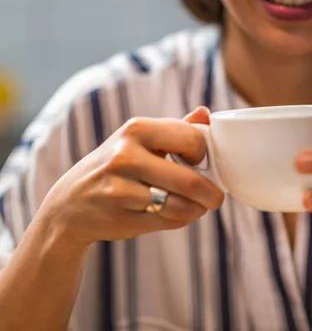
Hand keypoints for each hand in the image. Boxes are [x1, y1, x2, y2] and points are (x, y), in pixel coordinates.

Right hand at [39, 107, 223, 248]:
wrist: (71, 203)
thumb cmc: (117, 166)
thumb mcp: (140, 140)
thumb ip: (176, 128)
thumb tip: (206, 113)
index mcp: (137, 129)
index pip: (192, 139)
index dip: (206, 154)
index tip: (203, 163)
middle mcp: (126, 156)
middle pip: (190, 181)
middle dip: (211, 193)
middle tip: (215, 197)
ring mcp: (120, 189)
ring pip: (180, 206)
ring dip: (197, 209)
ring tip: (197, 207)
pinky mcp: (120, 218)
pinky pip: (167, 222)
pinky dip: (180, 220)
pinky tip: (175, 214)